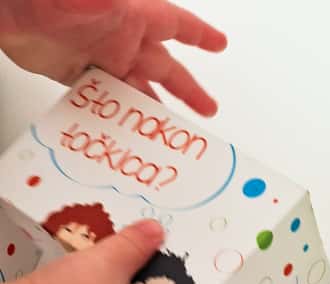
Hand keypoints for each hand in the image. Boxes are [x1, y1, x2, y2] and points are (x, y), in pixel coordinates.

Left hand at [0, 0, 225, 115]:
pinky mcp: (73, 72)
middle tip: (206, 110)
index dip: (199, 35)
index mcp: (132, 15)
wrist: (5, 7)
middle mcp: (119, 37)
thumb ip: (116, 6)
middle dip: (187, 89)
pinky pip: (103, 98)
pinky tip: (124, 132)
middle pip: (163, 66)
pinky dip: (115, 115)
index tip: (219, 45)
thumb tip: (137, 13)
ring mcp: (97, 55)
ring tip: (168, 134)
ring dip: (152, 111)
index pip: (175, 24)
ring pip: (135, 89)